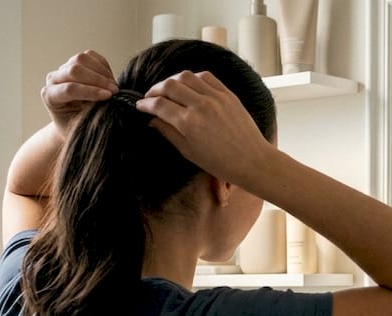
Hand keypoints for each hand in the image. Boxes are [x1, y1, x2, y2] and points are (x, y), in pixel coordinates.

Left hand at [41, 50, 118, 132]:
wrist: (73, 121)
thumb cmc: (76, 126)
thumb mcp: (81, 126)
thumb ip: (90, 113)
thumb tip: (108, 101)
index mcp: (50, 96)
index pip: (70, 89)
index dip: (91, 91)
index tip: (109, 96)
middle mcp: (53, 79)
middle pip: (74, 70)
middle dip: (98, 80)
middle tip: (115, 91)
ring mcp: (64, 68)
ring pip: (81, 59)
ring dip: (102, 72)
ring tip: (113, 86)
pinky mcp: (75, 62)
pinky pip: (90, 56)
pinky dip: (103, 66)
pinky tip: (109, 79)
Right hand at [136, 70, 273, 184]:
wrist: (252, 160)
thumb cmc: (221, 163)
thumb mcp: (188, 152)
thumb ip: (168, 132)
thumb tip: (152, 120)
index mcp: (189, 123)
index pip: (159, 105)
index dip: (145, 104)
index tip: (140, 106)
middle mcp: (201, 105)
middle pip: (168, 86)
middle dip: (155, 89)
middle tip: (150, 96)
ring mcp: (216, 97)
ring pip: (185, 76)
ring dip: (172, 80)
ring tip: (167, 90)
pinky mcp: (227, 94)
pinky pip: (205, 76)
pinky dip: (193, 78)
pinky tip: (188, 86)